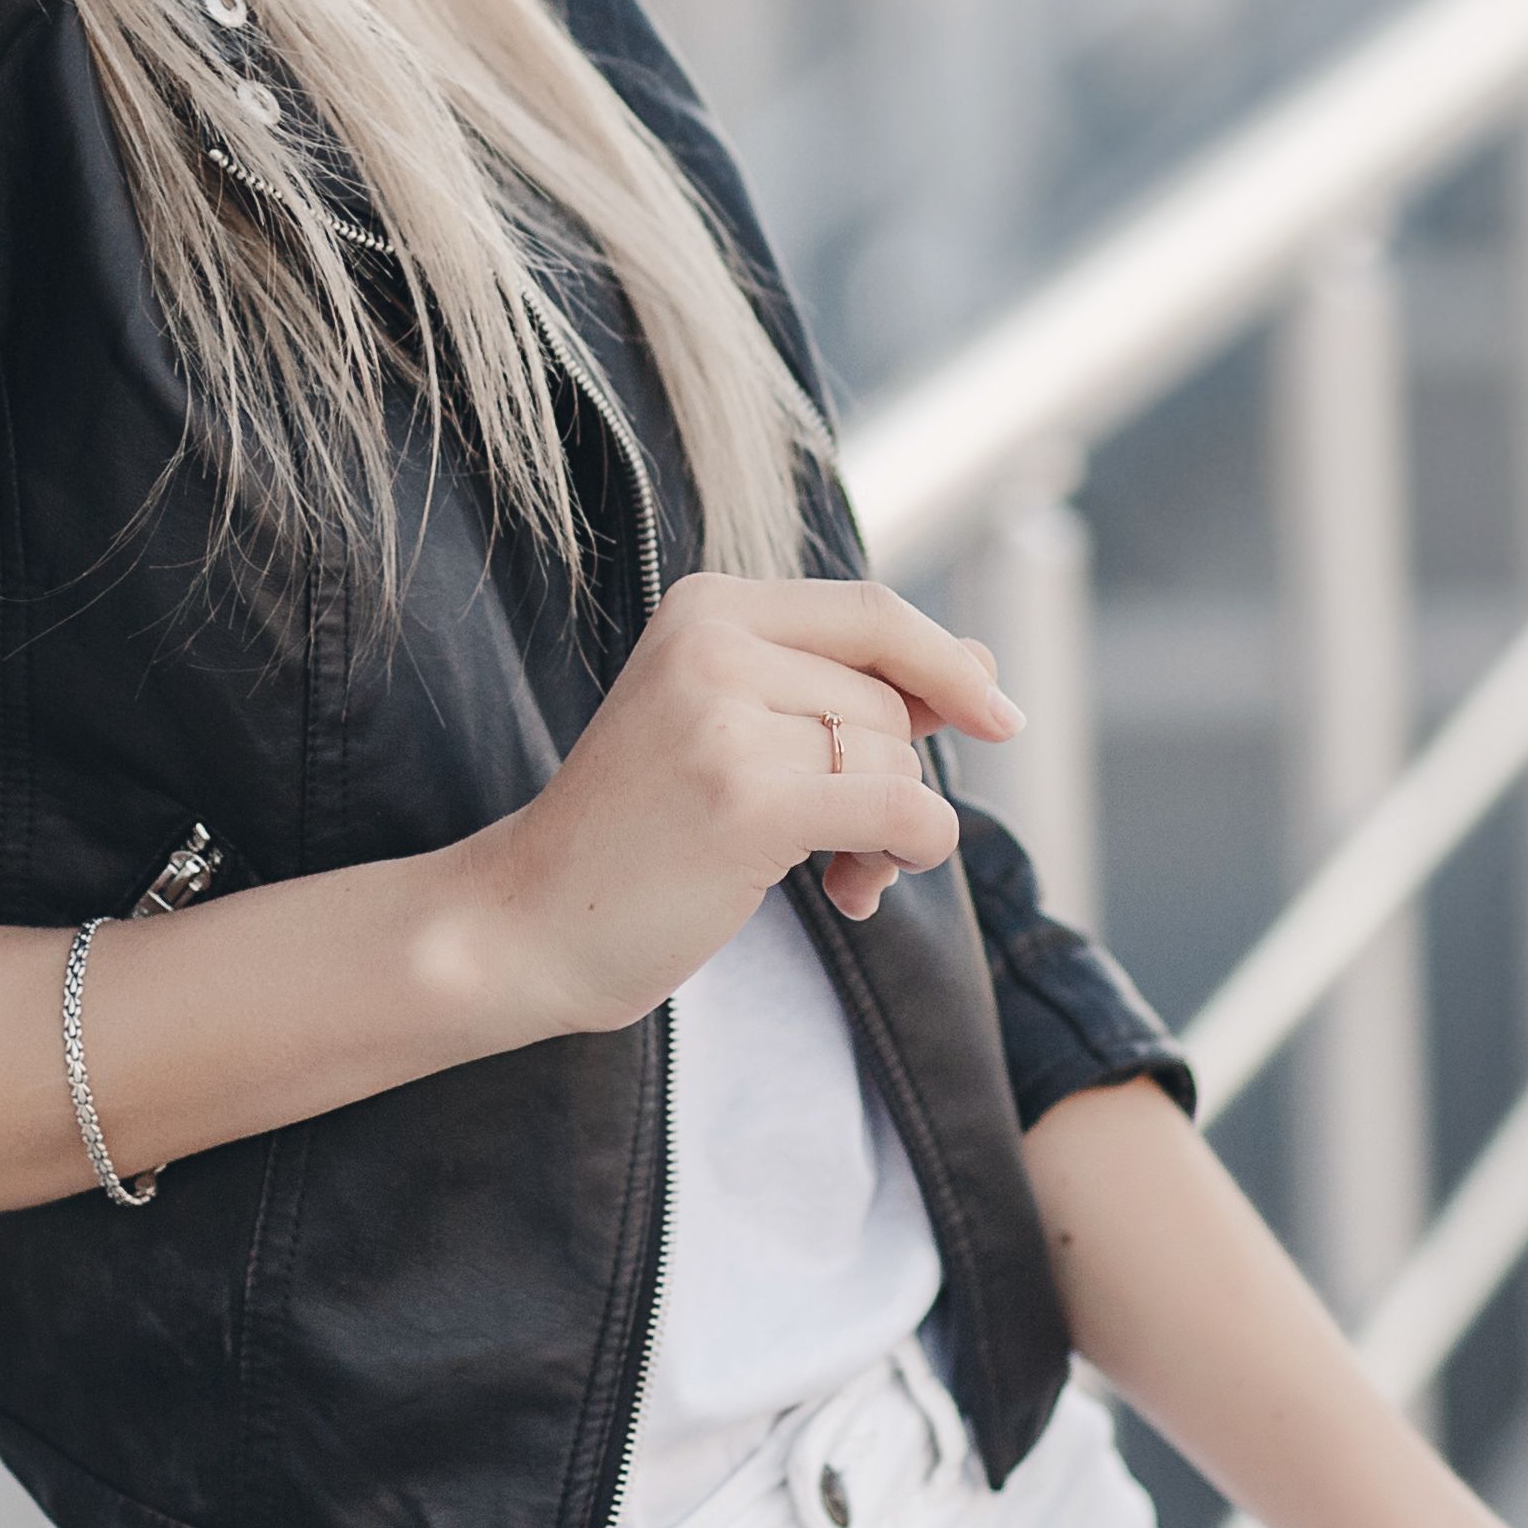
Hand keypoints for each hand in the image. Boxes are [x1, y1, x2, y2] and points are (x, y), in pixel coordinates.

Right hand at [457, 574, 1013, 1032]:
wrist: (528, 921)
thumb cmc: (641, 831)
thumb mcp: (737, 728)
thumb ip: (851, 687)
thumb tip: (985, 667)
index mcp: (707, 606)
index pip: (872, 611)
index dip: (947, 662)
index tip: (999, 715)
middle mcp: (712, 644)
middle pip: (887, 698)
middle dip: (892, 777)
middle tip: (848, 846)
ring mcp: (722, 718)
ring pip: (894, 760)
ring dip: (888, 832)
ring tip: (830, 876)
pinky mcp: (745, 801)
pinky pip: (901, 812)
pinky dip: (907, 853)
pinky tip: (855, 890)